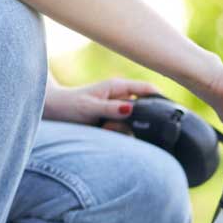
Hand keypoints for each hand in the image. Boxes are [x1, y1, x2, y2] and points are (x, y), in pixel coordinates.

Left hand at [43, 78, 159, 124]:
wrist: (52, 113)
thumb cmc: (68, 105)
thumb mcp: (88, 107)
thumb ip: (110, 109)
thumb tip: (130, 109)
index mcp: (118, 87)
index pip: (148, 89)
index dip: (161, 98)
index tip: (170, 110)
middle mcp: (122, 98)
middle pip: (145, 110)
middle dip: (138, 121)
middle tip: (116, 124)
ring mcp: (119, 112)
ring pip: (135, 124)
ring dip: (123, 130)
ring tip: (104, 128)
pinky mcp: (115, 124)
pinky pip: (126, 133)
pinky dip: (118, 135)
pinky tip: (104, 132)